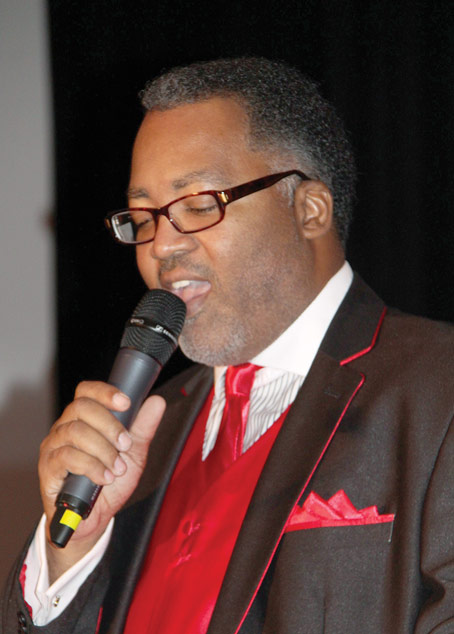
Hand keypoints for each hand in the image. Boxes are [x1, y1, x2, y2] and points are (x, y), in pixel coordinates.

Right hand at [38, 380, 164, 579]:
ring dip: (103, 449)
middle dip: (109, 424)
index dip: (105, 392)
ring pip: (75, 432)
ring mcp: (53, 446)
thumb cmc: (109, 482)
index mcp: (84, 418)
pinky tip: (105, 477)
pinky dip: (91, 466)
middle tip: (126, 445)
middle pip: (81, 407)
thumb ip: (143, 428)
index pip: (87, 391)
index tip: (127, 403)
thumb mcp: (133, 454)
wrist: (92, 520)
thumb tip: (157, 402)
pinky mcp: (47, 468)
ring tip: (118, 468)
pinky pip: (66, 457)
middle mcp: (65, 427)